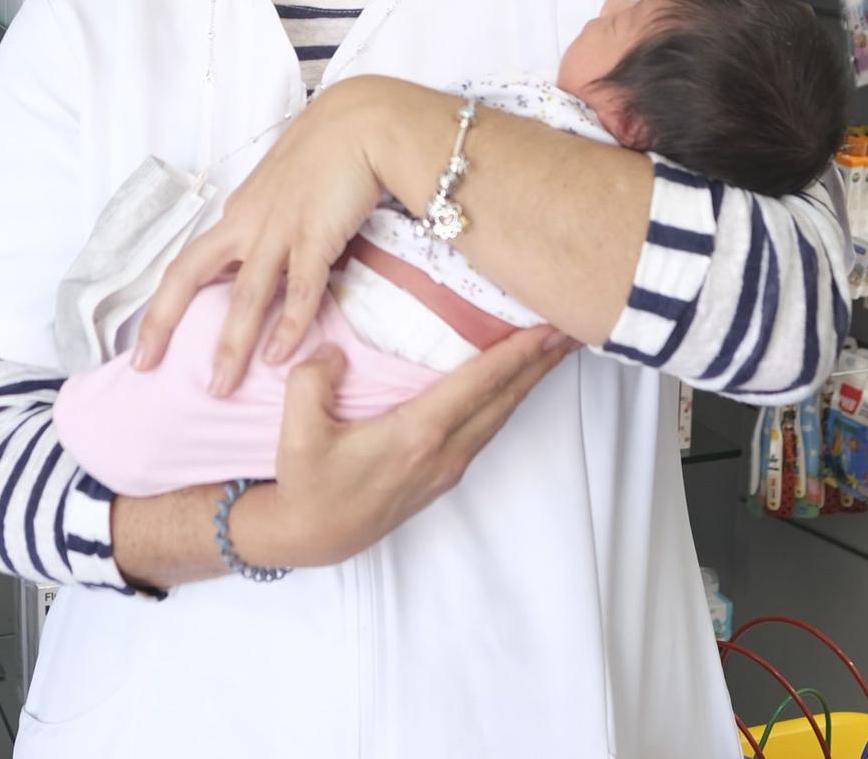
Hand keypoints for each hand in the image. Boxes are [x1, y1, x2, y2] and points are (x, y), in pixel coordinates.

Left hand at [134, 77, 387, 394]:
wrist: (362, 122)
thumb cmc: (328, 154)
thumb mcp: (283, 192)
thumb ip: (268, 226)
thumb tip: (265, 263)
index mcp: (237, 215)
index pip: (188, 265)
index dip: (162, 305)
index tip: (145, 344)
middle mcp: (247, 223)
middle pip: (190, 275)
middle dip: (164, 322)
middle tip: (145, 366)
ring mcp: (279, 229)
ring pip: (244, 294)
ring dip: (230, 343)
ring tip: (218, 386)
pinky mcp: (315, 234)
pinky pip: (299, 287)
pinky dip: (288, 324)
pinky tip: (278, 357)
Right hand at [234, 326, 573, 568]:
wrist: (312, 538)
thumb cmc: (308, 483)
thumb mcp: (296, 430)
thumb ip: (312, 381)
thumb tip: (335, 351)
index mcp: (417, 435)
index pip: (478, 385)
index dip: (516, 354)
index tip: (549, 328)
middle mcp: (443, 452)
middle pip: (503, 400)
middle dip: (539, 364)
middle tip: (571, 328)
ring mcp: (446, 468)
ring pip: (498, 417)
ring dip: (526, 382)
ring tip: (549, 352)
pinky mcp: (440, 477)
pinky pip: (484, 430)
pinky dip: (504, 401)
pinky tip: (508, 388)